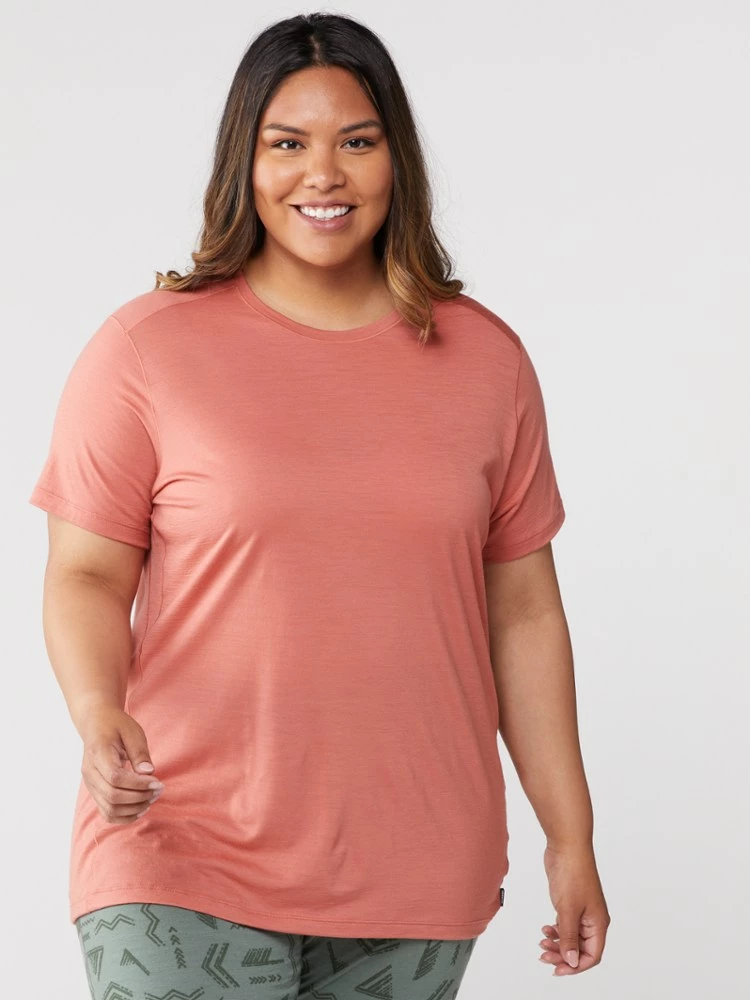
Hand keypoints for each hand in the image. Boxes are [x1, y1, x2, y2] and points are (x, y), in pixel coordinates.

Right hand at [80, 703, 164, 823]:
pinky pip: (106, 812)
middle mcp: (90, 772)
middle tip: (159, 790)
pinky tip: (140, 808)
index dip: (138, 784)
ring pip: (109, 809)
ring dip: (134, 809)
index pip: (116, 778)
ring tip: (152, 798)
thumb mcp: (132, 731)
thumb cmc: (116, 725)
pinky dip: (124, 816)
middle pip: (112, 797)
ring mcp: (90, 784)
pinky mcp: (94, 791)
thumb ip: (139, 752)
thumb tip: (148, 772)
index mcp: (97, 754)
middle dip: (139, 798)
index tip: (158, 782)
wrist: (96, 724)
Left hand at [538, 843, 610, 975]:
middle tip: (544, 956)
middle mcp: (593, 919)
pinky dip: (556, 930)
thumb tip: (572, 961)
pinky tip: (546, 929)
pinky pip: (566, 924)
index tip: (558, 969)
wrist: (566, 846)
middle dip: (563, 955)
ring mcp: (582, 911)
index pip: (592, 956)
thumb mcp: (568, 910)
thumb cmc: (573, 873)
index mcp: (598, 923)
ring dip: (557, 943)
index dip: (576, 966)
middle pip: (581, 949)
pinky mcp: (572, 902)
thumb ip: (568, 937)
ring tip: (542, 942)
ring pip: (572, 937)